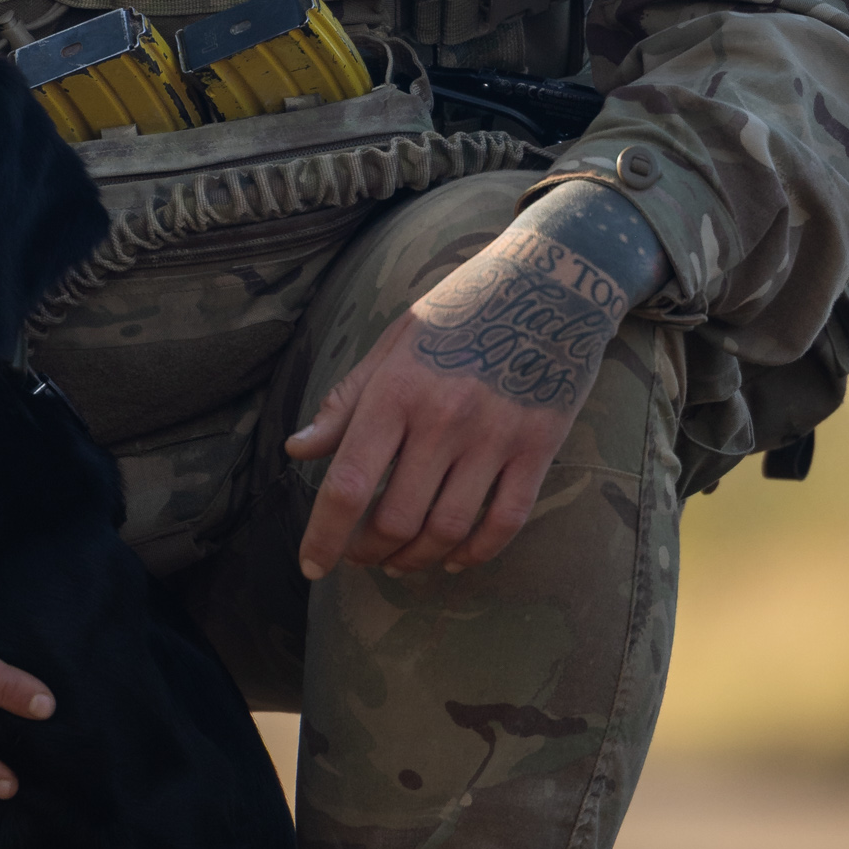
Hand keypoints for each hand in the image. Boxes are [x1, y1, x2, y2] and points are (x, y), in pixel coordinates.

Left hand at [287, 181, 668, 579]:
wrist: (551, 281)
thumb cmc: (461, 310)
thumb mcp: (394, 343)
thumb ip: (346, 402)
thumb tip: (296, 452)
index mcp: (397, 390)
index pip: (349, 484)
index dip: (324, 536)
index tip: (312, 566)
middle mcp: (444, 417)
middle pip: (396, 518)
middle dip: (368, 551)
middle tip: (360, 555)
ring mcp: (495, 436)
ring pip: (447, 529)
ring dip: (417, 559)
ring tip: (400, 560)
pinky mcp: (539, 447)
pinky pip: (505, 521)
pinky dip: (477, 552)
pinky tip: (455, 558)